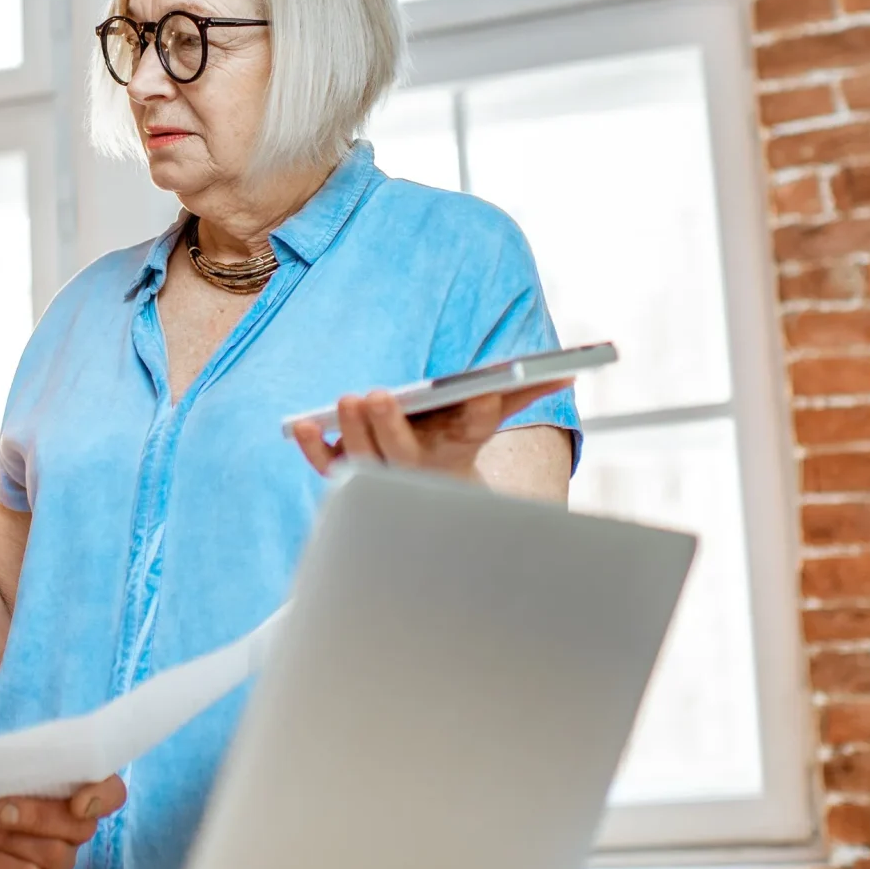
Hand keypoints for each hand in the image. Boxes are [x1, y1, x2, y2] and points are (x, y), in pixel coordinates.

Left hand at [0, 777, 125, 868]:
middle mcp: (75, 830)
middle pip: (80, 827)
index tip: (77, 802)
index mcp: (72, 793)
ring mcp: (61, 863)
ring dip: (6, 839)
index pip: (112, 793)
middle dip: (37, 817)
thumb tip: (14, 761)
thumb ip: (14, 766)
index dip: (102, 796)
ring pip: (52, 854)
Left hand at [285, 379, 570, 481]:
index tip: (480, 390)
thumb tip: (570, 368)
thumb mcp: (494, 418)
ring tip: (347, 399)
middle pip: (402, 451)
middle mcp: (416, 468)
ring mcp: (379, 473)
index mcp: (458, 449)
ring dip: (352, 431)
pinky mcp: (347, 471)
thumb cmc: (462, 443)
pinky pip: (326, 464)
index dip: (475, 410)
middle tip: (378, 395)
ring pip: (362, 458)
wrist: (435, 500)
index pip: (471, 429)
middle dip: (390, 425)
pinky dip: (312, 447)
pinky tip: (299, 424)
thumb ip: (526, 391)